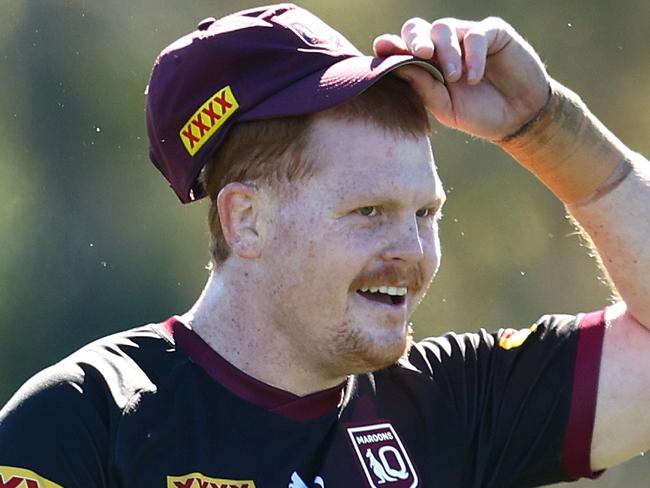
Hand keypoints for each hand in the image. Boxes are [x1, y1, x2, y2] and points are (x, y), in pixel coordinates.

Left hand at [374, 17, 549, 139]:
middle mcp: (442, 47)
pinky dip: (473, 55)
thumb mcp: (445, 108)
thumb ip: (422, 88)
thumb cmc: (478, 114)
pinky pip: (476, 34)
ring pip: (444, 28)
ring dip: (447, 52)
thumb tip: (396, 68)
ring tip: (455, 78)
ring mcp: (466, 37)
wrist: (517, 117)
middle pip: (417, 28)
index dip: (391, 46)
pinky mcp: (493, 33)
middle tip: (422, 55)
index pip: (402, 48)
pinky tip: (475, 77)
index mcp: (425, 65)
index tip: (381, 47)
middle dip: (415, 39)